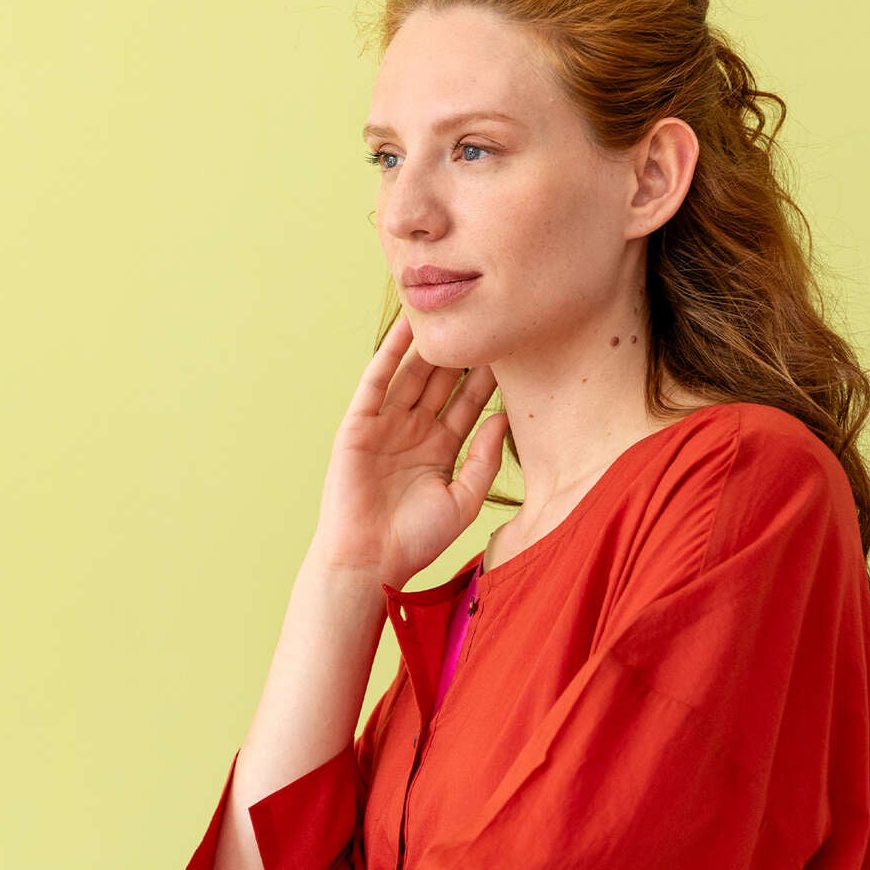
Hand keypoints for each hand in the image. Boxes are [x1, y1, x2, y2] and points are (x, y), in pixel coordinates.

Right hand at [310, 312, 508, 590]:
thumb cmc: (416, 540)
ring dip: (429, 343)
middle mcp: (414, 431)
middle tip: (485, 315)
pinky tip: (408, 327)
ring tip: (449, 309)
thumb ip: (484, 460)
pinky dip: (391, 353)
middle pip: (442, 381)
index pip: (468, 403)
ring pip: (412, 374)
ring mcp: (385, 425)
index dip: (487, 377)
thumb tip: (505, 418)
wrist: (369, 560)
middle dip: (462, 351)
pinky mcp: (359, 424)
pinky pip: (377, 380)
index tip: (511, 347)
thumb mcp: (463, 500)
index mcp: (440, 450)